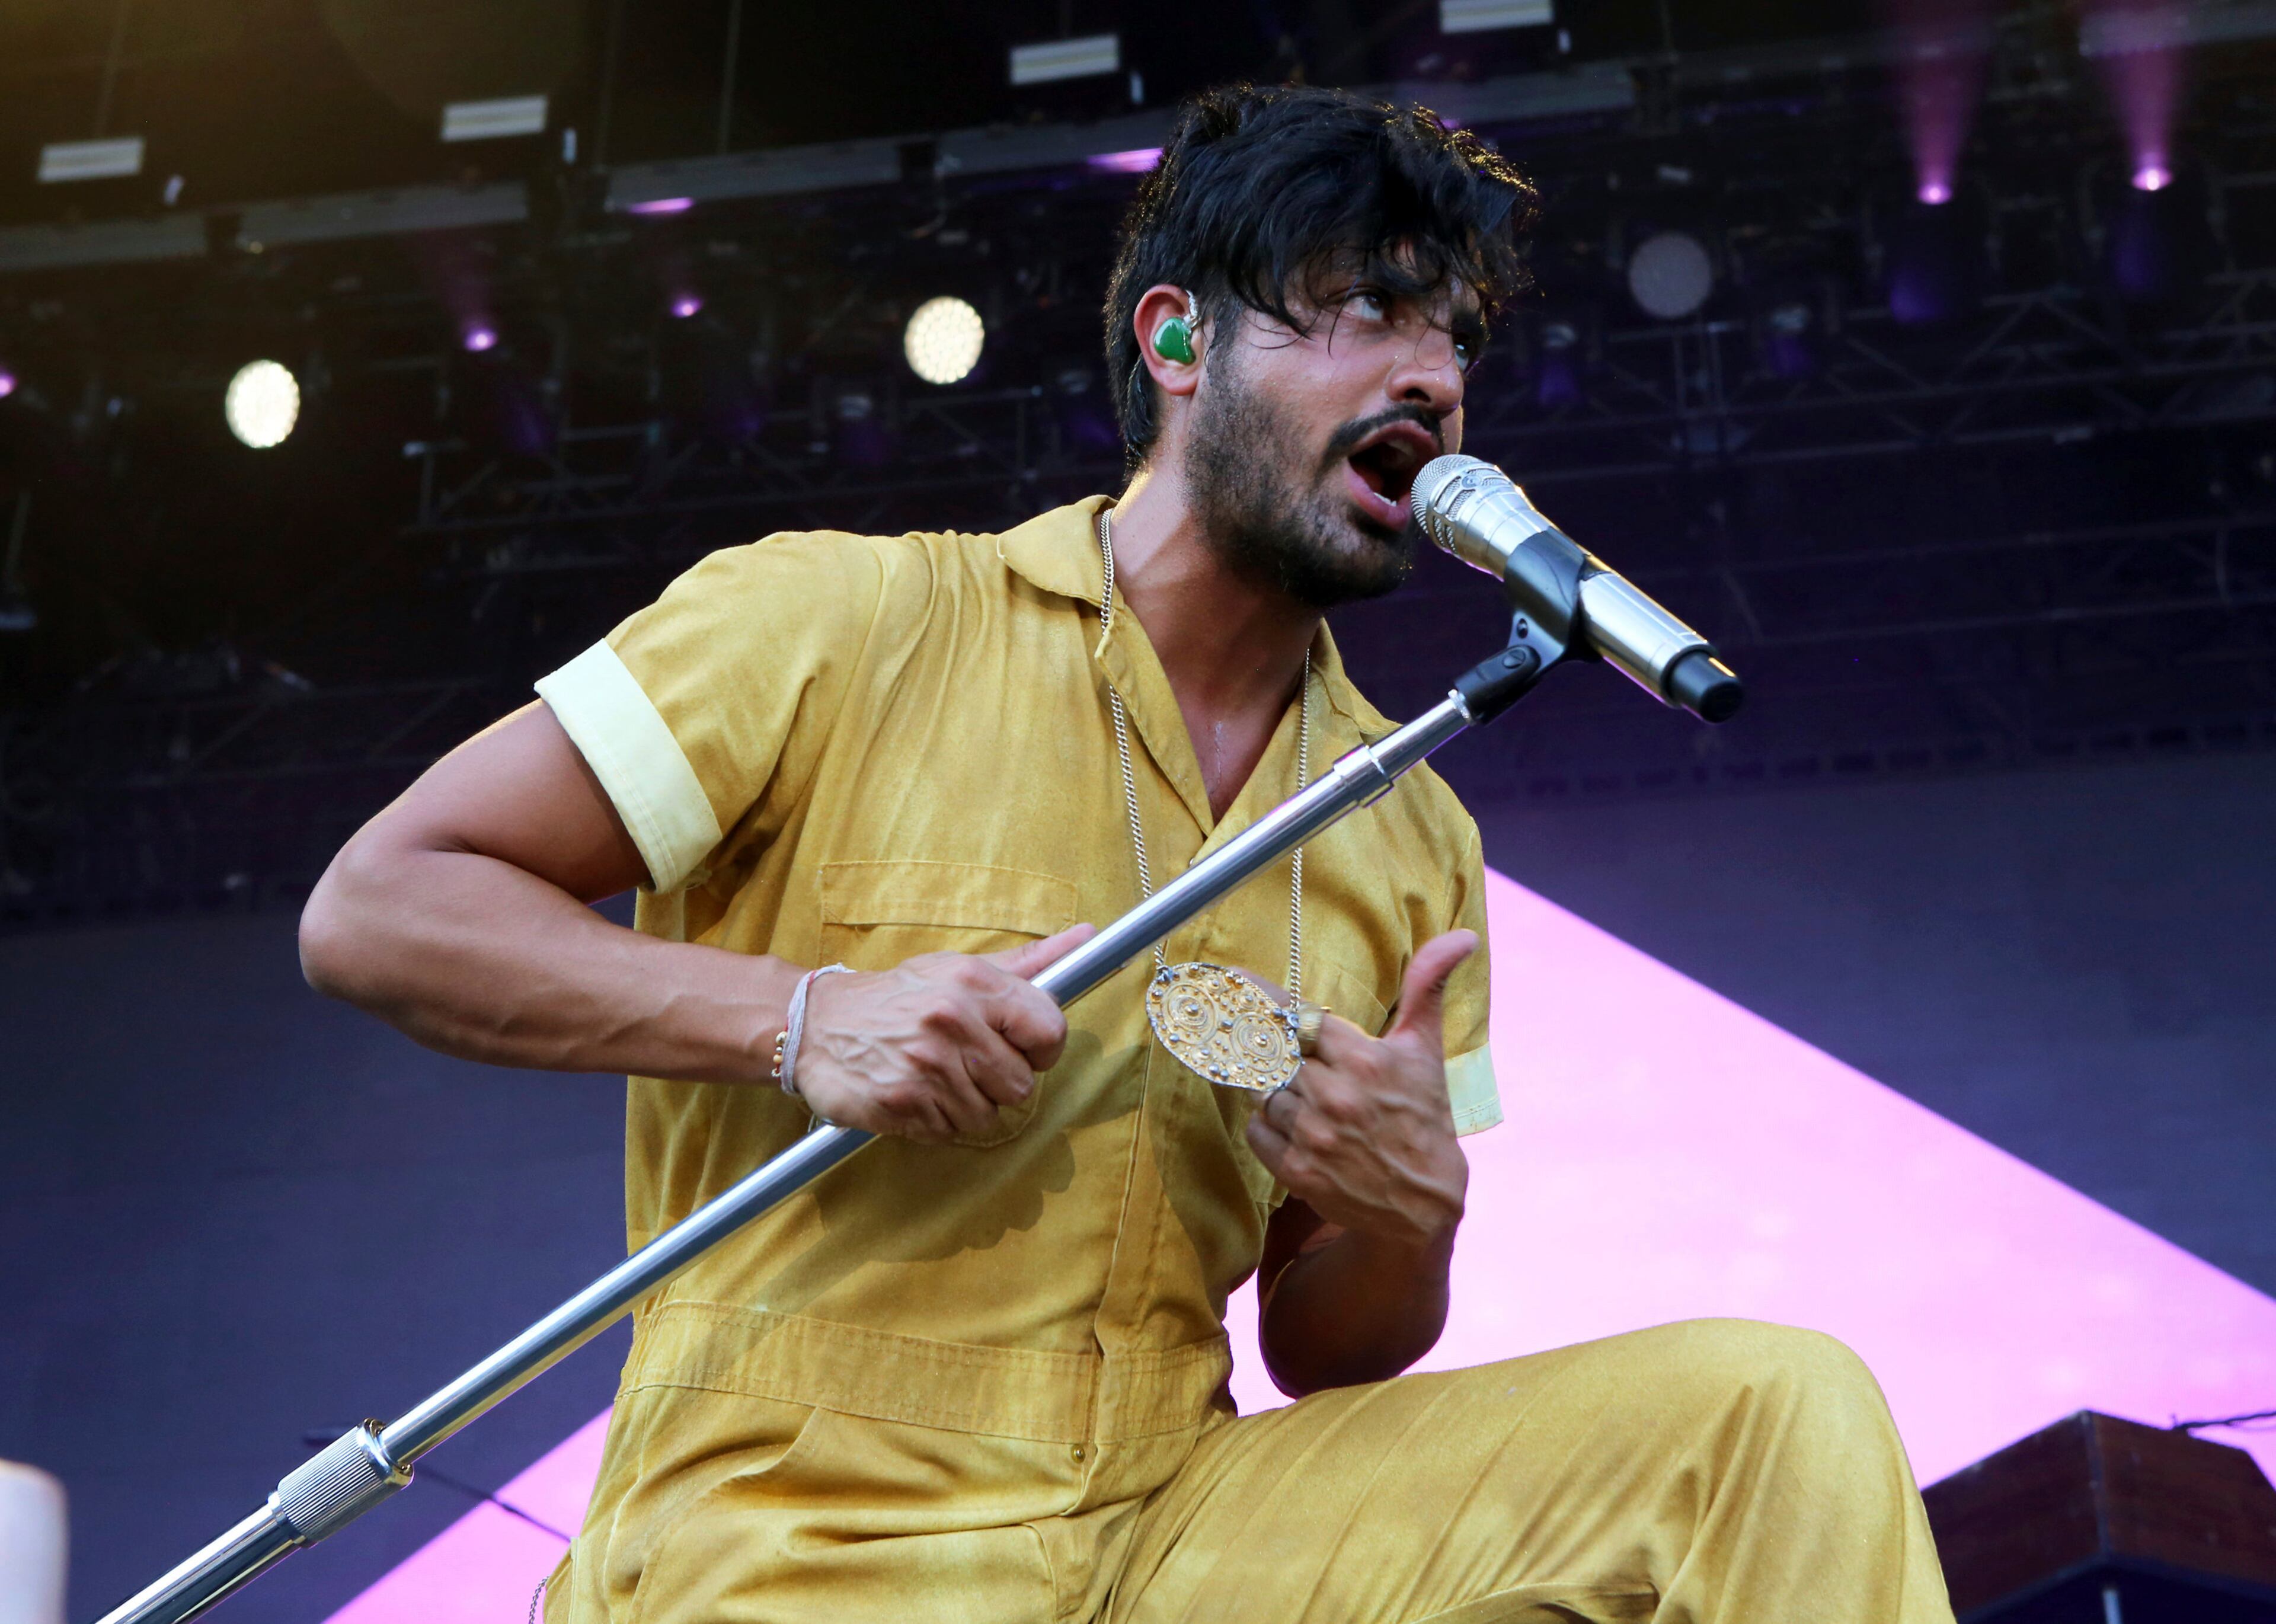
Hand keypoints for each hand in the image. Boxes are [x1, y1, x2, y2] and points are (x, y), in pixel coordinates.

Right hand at [792, 924, 1094, 1140]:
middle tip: (965, 1062)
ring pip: (986, 1116)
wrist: (817, 1024)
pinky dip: (935, 1121)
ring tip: (935, 1076)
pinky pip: (947, 1132)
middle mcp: (952, 1021)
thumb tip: (1089, 937)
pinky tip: (914, 1092)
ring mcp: (926, 1065)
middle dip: (997, 1082)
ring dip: (965, 1104)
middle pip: (1020, 1085)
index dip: (1042, 1049)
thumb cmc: (901, 996)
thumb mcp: (960, 968)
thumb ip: (1029, 962)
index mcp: (973, 983)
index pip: (1050, 1031)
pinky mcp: (901, 1103)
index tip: (1021, 1048)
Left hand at [1245, 931, 1474, 1250]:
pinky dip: (1267, 1126)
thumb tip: (1460, 936)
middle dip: (1276, 1052)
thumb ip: (1428, 987)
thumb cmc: (1423, 1116)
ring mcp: (1314, 1136)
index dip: (1265, 999)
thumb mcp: (1425, 1049)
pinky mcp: (1298, 1171)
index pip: (1298, 1018)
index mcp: (1365, 1060)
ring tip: (1305, 1098)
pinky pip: (1257, 1131)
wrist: (1423, 1201)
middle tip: (1277, 1051)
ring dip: (1275, 1090)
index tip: (1235, 979)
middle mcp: (1336, 1097)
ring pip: (1263, 1093)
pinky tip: (1296, 1126)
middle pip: (1274, 1056)